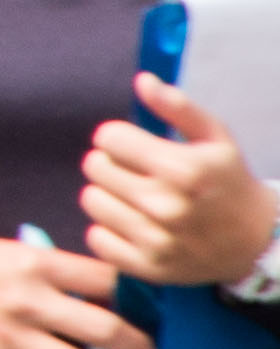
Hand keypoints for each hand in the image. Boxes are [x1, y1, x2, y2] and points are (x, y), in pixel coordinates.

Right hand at [0, 233, 151, 348]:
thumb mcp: (6, 252)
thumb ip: (53, 272)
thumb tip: (106, 298)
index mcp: (33, 263)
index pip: (108, 281)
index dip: (138, 297)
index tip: (150, 310)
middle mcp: (26, 301)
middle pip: (107, 330)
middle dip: (140, 348)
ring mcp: (9, 338)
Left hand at [86, 76, 279, 292]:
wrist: (257, 241)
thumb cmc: (230, 181)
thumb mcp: (216, 137)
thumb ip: (178, 106)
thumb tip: (143, 80)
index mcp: (182, 169)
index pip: (107, 137)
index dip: (119, 137)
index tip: (136, 146)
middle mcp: (166, 206)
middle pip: (94, 166)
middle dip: (112, 163)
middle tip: (138, 172)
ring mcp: (156, 240)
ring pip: (90, 200)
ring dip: (108, 195)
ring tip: (135, 197)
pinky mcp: (147, 267)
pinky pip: (95, 237)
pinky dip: (109, 230)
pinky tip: (135, 224)